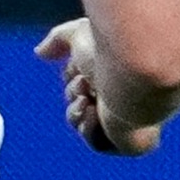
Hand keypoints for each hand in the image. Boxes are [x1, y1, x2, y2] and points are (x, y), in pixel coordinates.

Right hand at [37, 19, 159, 152]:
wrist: (139, 71)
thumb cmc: (115, 49)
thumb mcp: (79, 35)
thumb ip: (59, 40)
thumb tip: (40, 53)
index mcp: (120, 69)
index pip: (85, 80)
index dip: (73, 74)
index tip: (80, 67)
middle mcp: (127, 93)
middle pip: (82, 102)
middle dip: (73, 92)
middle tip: (86, 84)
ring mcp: (133, 117)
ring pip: (86, 124)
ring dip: (76, 112)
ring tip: (89, 99)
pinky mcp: (136, 140)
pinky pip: (100, 144)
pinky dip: (90, 128)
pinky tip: (97, 112)